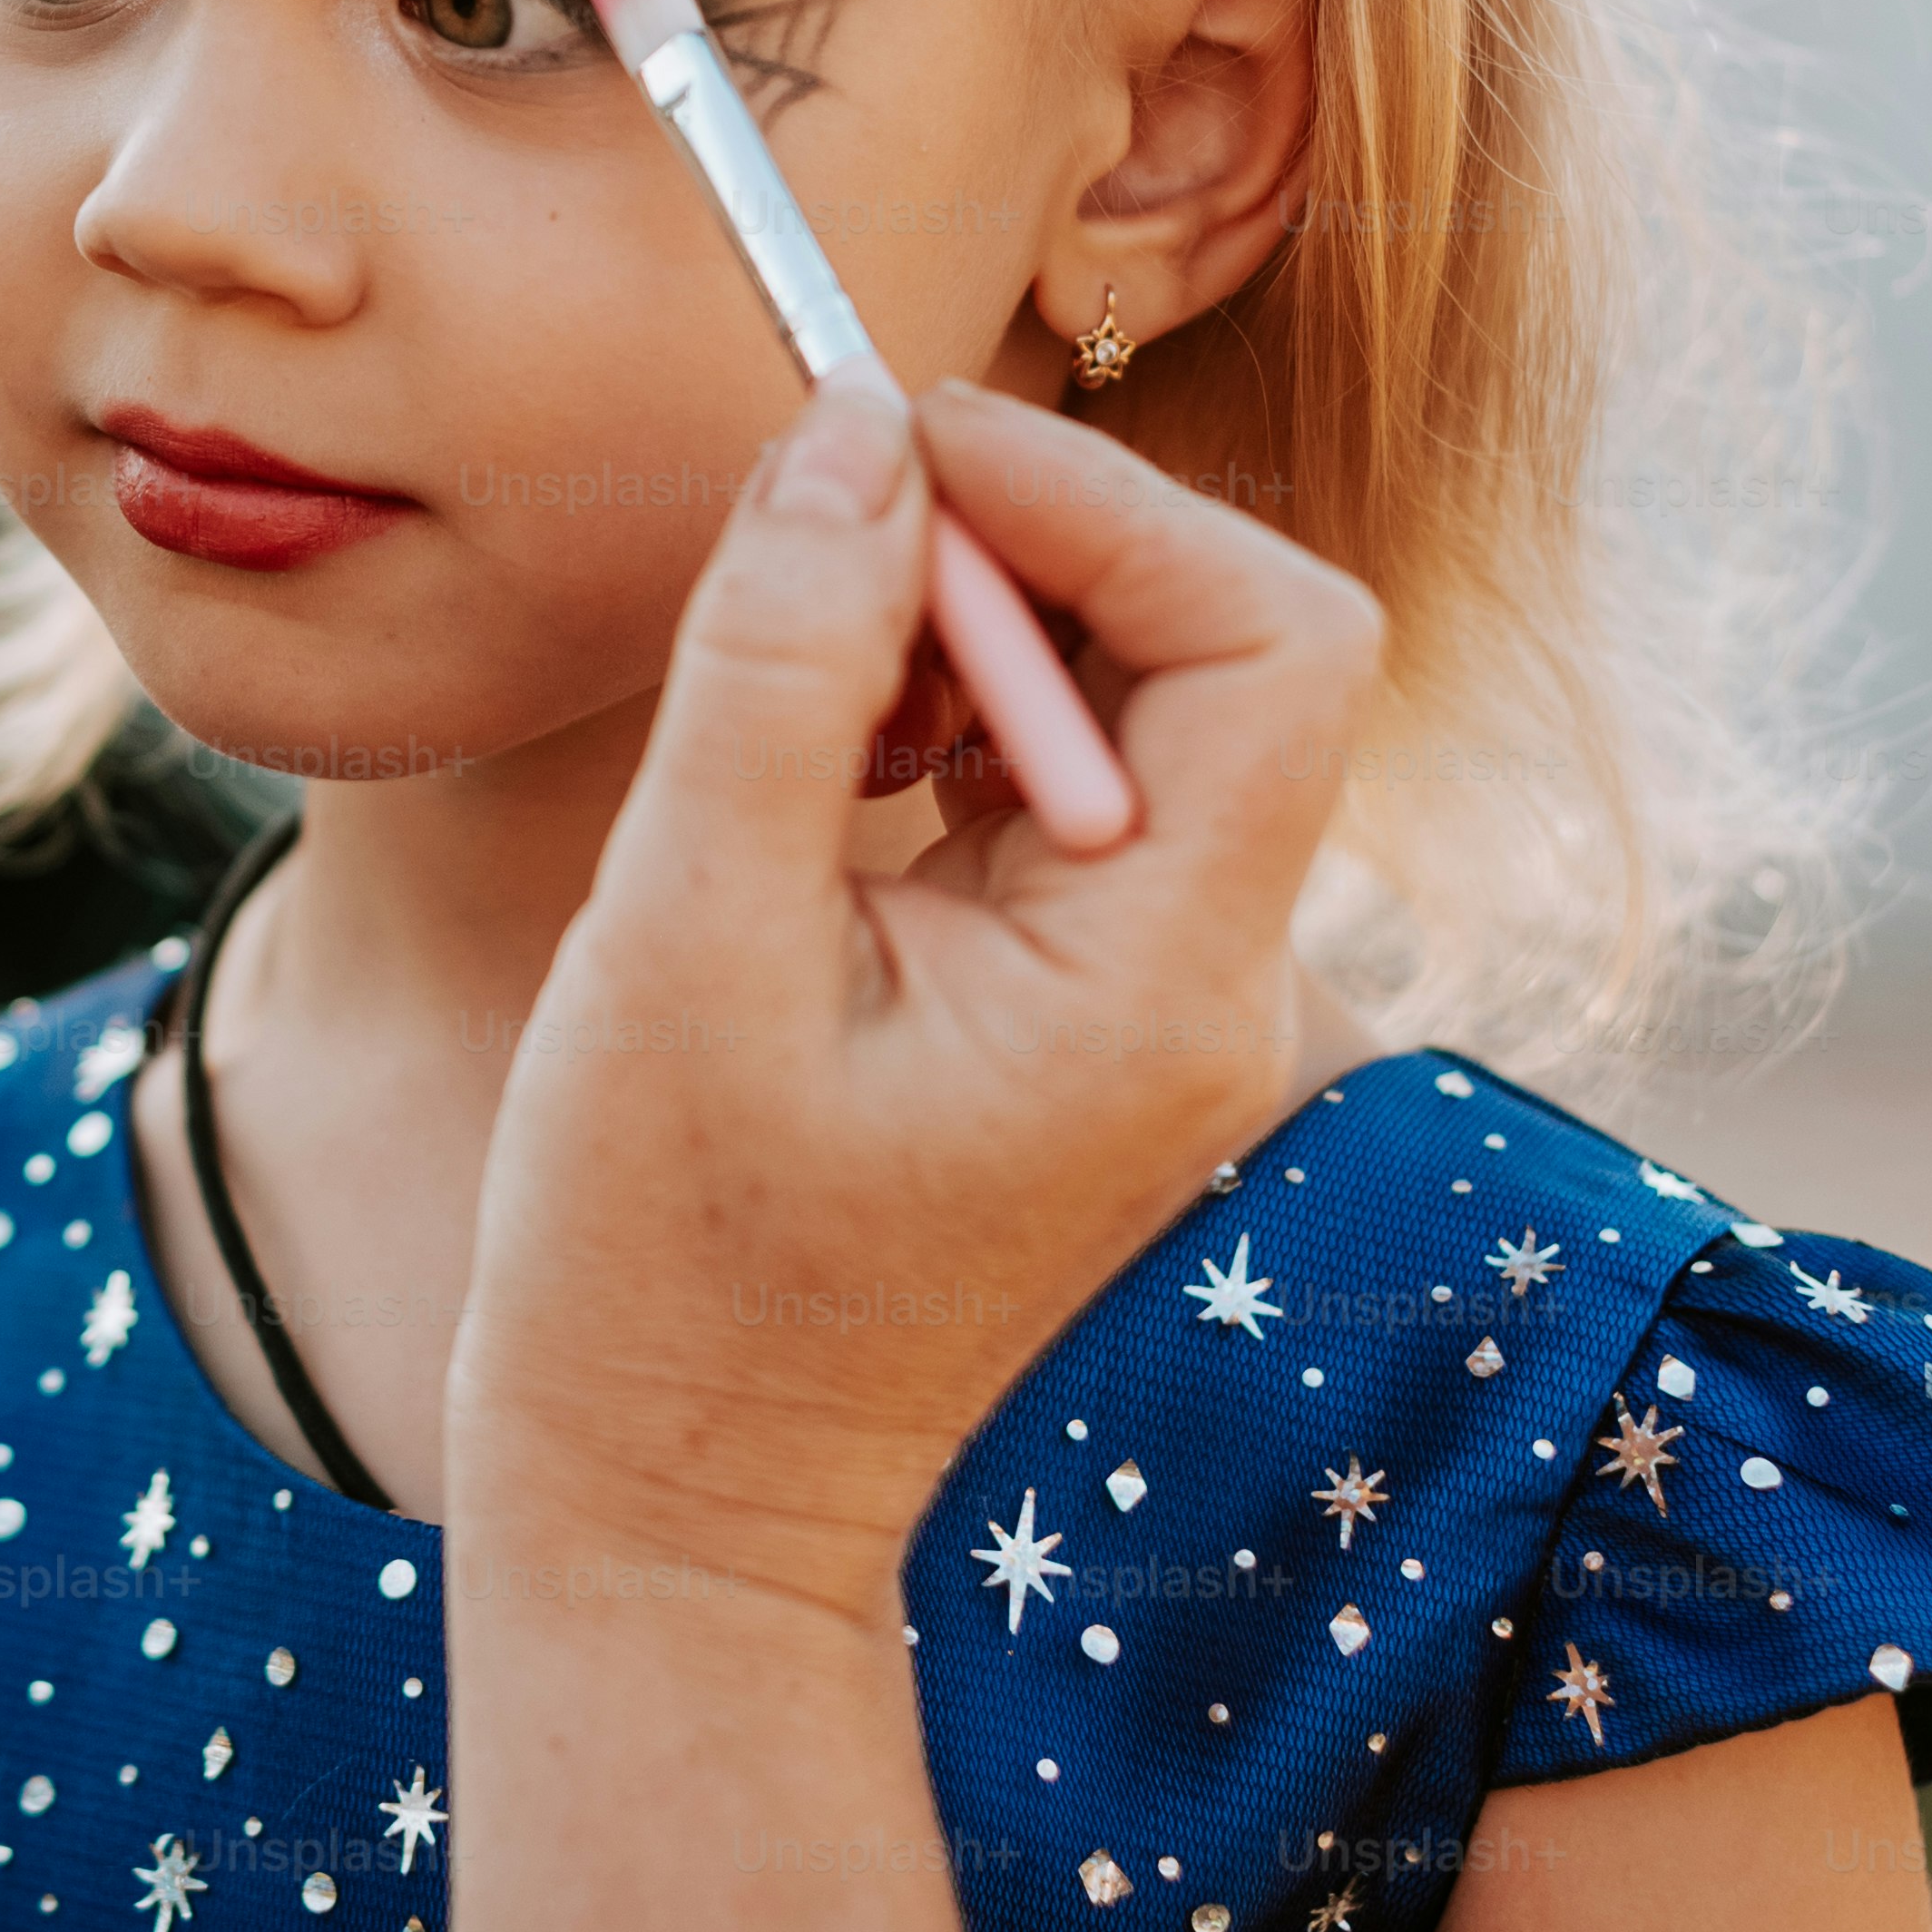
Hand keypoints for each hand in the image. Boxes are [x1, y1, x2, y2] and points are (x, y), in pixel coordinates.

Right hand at [444, 371, 1380, 1609]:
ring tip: (795, 691)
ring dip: (970, 631)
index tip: (899, 460)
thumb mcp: (682, 937)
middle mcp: (1211, 989)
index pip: (1276, 638)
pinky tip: (816, 773)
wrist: (676, 1505)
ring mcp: (1156, 1004)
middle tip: (817, 546)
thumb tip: (854, 426)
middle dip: (1021, 550)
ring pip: (1137, 702)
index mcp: (1164, 989)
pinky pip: (1065, 784)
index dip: (1104, 504)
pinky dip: (944, 720)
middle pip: (1218, 648)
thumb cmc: (656, 1262)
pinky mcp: (1080, 1007)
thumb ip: (781, 667)